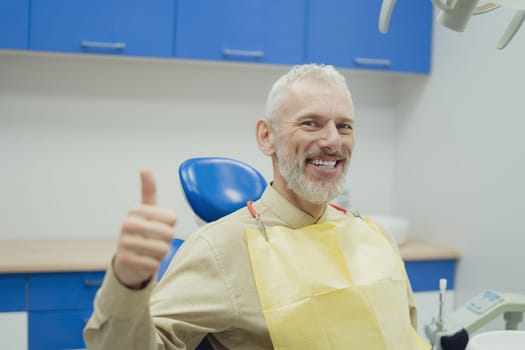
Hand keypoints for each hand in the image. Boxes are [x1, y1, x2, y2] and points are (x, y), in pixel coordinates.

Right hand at [113, 169, 176, 288]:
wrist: (127, 261)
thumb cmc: (143, 232)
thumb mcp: (147, 210)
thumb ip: (148, 190)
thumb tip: (145, 168)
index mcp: (135, 210)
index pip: (171, 218)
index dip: (172, 225)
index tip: (160, 226)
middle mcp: (127, 224)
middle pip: (168, 233)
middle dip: (168, 240)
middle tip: (157, 241)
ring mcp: (124, 242)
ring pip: (162, 249)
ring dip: (161, 254)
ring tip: (151, 251)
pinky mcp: (125, 261)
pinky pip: (154, 264)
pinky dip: (154, 266)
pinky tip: (144, 262)